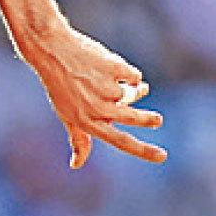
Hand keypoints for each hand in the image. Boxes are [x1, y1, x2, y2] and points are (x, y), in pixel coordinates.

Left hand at [24, 24, 165, 168]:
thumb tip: (76, 164)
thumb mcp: (66, 114)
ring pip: (134, 93)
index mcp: (86, 121)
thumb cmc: (60, 85)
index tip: (163, 156)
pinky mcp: (114, 68)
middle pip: (134, 118)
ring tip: (137, 87)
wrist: (52, 50)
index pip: (120, 141)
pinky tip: (113, 68)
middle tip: (157, 120)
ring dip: (137, 90)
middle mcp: (97, 107)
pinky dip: (127, 73)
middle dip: (148, 120)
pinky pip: (133, 75)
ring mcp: (106, 87)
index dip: (143, 151)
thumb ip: (78, 139)